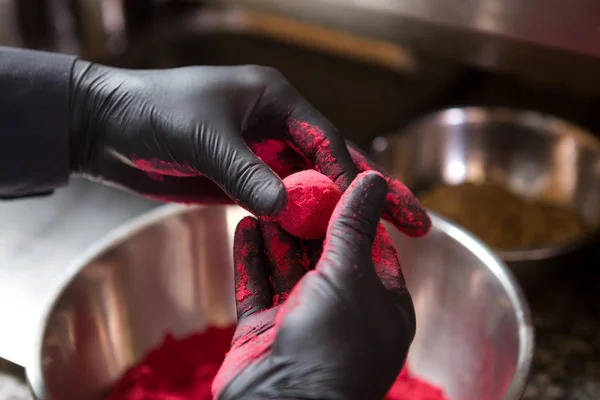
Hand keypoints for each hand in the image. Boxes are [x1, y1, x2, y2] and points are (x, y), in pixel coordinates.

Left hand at [69, 62, 429, 235]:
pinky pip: (281, 204)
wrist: (108, 125)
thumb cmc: (154, 112)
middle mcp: (276, 126)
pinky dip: (301, 223)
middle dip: (373, 196)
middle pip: (334, 166)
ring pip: (312, 189)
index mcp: (275, 100)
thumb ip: (246, 172)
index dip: (352, 177)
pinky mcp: (244, 180)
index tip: (371, 211)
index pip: (327, 141)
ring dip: (340, 217)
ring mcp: (262, 155)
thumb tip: (288, 209)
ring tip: (379, 245)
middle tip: (416, 223)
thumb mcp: (204, 138)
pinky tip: (323, 245)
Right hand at [213, 171, 415, 399]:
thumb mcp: (349, 275)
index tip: (333, 179)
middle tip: (290, 183)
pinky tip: (243, 225)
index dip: (351, 211)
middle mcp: (342, 313)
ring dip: (275, 233)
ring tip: (263, 196)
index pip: (370, 245)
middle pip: (323, 254)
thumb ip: (353, 226)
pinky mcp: (265, 331)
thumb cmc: (331, 347)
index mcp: (380, 305)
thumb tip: (373, 180)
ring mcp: (301, 322)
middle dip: (306, 219)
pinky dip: (250, 257)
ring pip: (286, 267)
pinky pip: (257, 285)